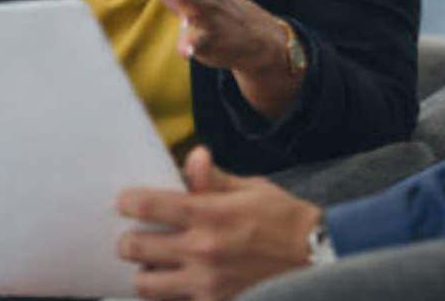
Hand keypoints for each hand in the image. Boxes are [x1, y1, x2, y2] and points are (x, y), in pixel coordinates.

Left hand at [116, 146, 321, 299]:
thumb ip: (213, 178)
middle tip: (135, 238)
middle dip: (128, 241)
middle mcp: (203, 250)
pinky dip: (169, 295)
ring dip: (145, 273)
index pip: (147, 206)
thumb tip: (192, 157)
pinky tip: (177, 285)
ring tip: (154, 266)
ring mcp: (208, 284)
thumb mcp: (251, 188)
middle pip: (135, 248)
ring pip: (146, 285)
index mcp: (210, 214)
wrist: (321, 259)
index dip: (126, 203)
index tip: (123, 203)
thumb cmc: (284, 219)